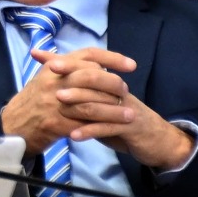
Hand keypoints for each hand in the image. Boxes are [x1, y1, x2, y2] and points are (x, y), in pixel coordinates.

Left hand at [27, 48, 194, 170]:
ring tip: (59, 102)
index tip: (40, 55)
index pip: (87, 64)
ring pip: (99, 102)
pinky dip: (90, 131)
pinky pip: (108, 127)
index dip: (65, 60)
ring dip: (78, 101)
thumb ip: (83, 94)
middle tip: (50, 73)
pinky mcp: (131, 128)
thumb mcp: (102, 105)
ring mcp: (125, 109)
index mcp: (110, 83)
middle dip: (71, 72)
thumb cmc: (123, 120)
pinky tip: (74, 135)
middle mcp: (118, 91)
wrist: (157, 141)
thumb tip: (54, 83)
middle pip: (94, 76)